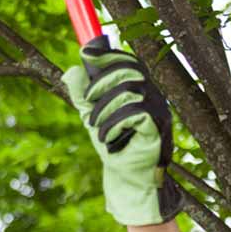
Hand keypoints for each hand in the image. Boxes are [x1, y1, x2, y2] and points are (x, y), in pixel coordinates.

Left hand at [61, 43, 182, 225]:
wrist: (126, 177)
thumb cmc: (113, 145)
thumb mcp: (91, 116)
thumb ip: (82, 94)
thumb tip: (71, 70)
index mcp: (139, 89)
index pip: (128, 61)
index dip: (108, 55)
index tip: (86, 54)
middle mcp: (153, 95)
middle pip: (128, 70)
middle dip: (101, 83)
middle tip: (87, 102)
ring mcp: (159, 110)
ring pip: (128, 91)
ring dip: (104, 109)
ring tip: (97, 128)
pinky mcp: (159, 126)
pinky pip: (135, 112)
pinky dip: (114, 124)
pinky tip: (109, 138)